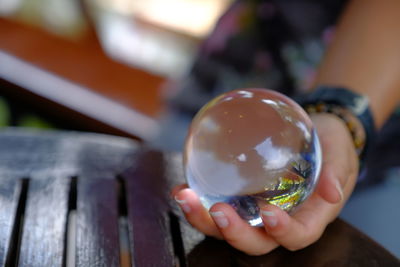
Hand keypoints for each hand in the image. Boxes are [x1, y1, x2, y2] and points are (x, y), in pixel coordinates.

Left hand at [172, 113, 358, 254]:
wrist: (313, 131)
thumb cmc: (330, 144)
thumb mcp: (339, 153)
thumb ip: (336, 171)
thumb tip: (332, 192)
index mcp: (309, 215)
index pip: (298, 235)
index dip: (283, 232)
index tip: (268, 212)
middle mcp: (279, 219)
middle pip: (256, 241)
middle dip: (235, 232)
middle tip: (218, 210)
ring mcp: (255, 209)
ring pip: (229, 229)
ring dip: (204, 219)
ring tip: (185, 198)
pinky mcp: (239, 195)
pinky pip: (216, 206)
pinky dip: (197, 201)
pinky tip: (181, 188)